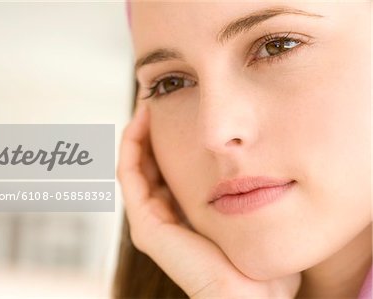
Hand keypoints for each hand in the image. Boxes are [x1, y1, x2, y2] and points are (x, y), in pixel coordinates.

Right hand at [117, 103, 301, 298]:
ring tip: (147, 104)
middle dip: (148, 132)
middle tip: (155, 99)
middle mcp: (160, 216)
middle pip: (145, 165)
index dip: (162, 138)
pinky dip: (132, 146)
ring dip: (136, 134)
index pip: (162, 169)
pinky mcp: (146, 225)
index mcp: (179, 213)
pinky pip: (130, 175)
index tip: (173, 107)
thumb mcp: (242, 208)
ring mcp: (149, 221)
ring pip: (133, 166)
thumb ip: (235, 184)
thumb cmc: (254, 255)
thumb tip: (246, 154)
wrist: (252, 292)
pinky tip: (142, 120)